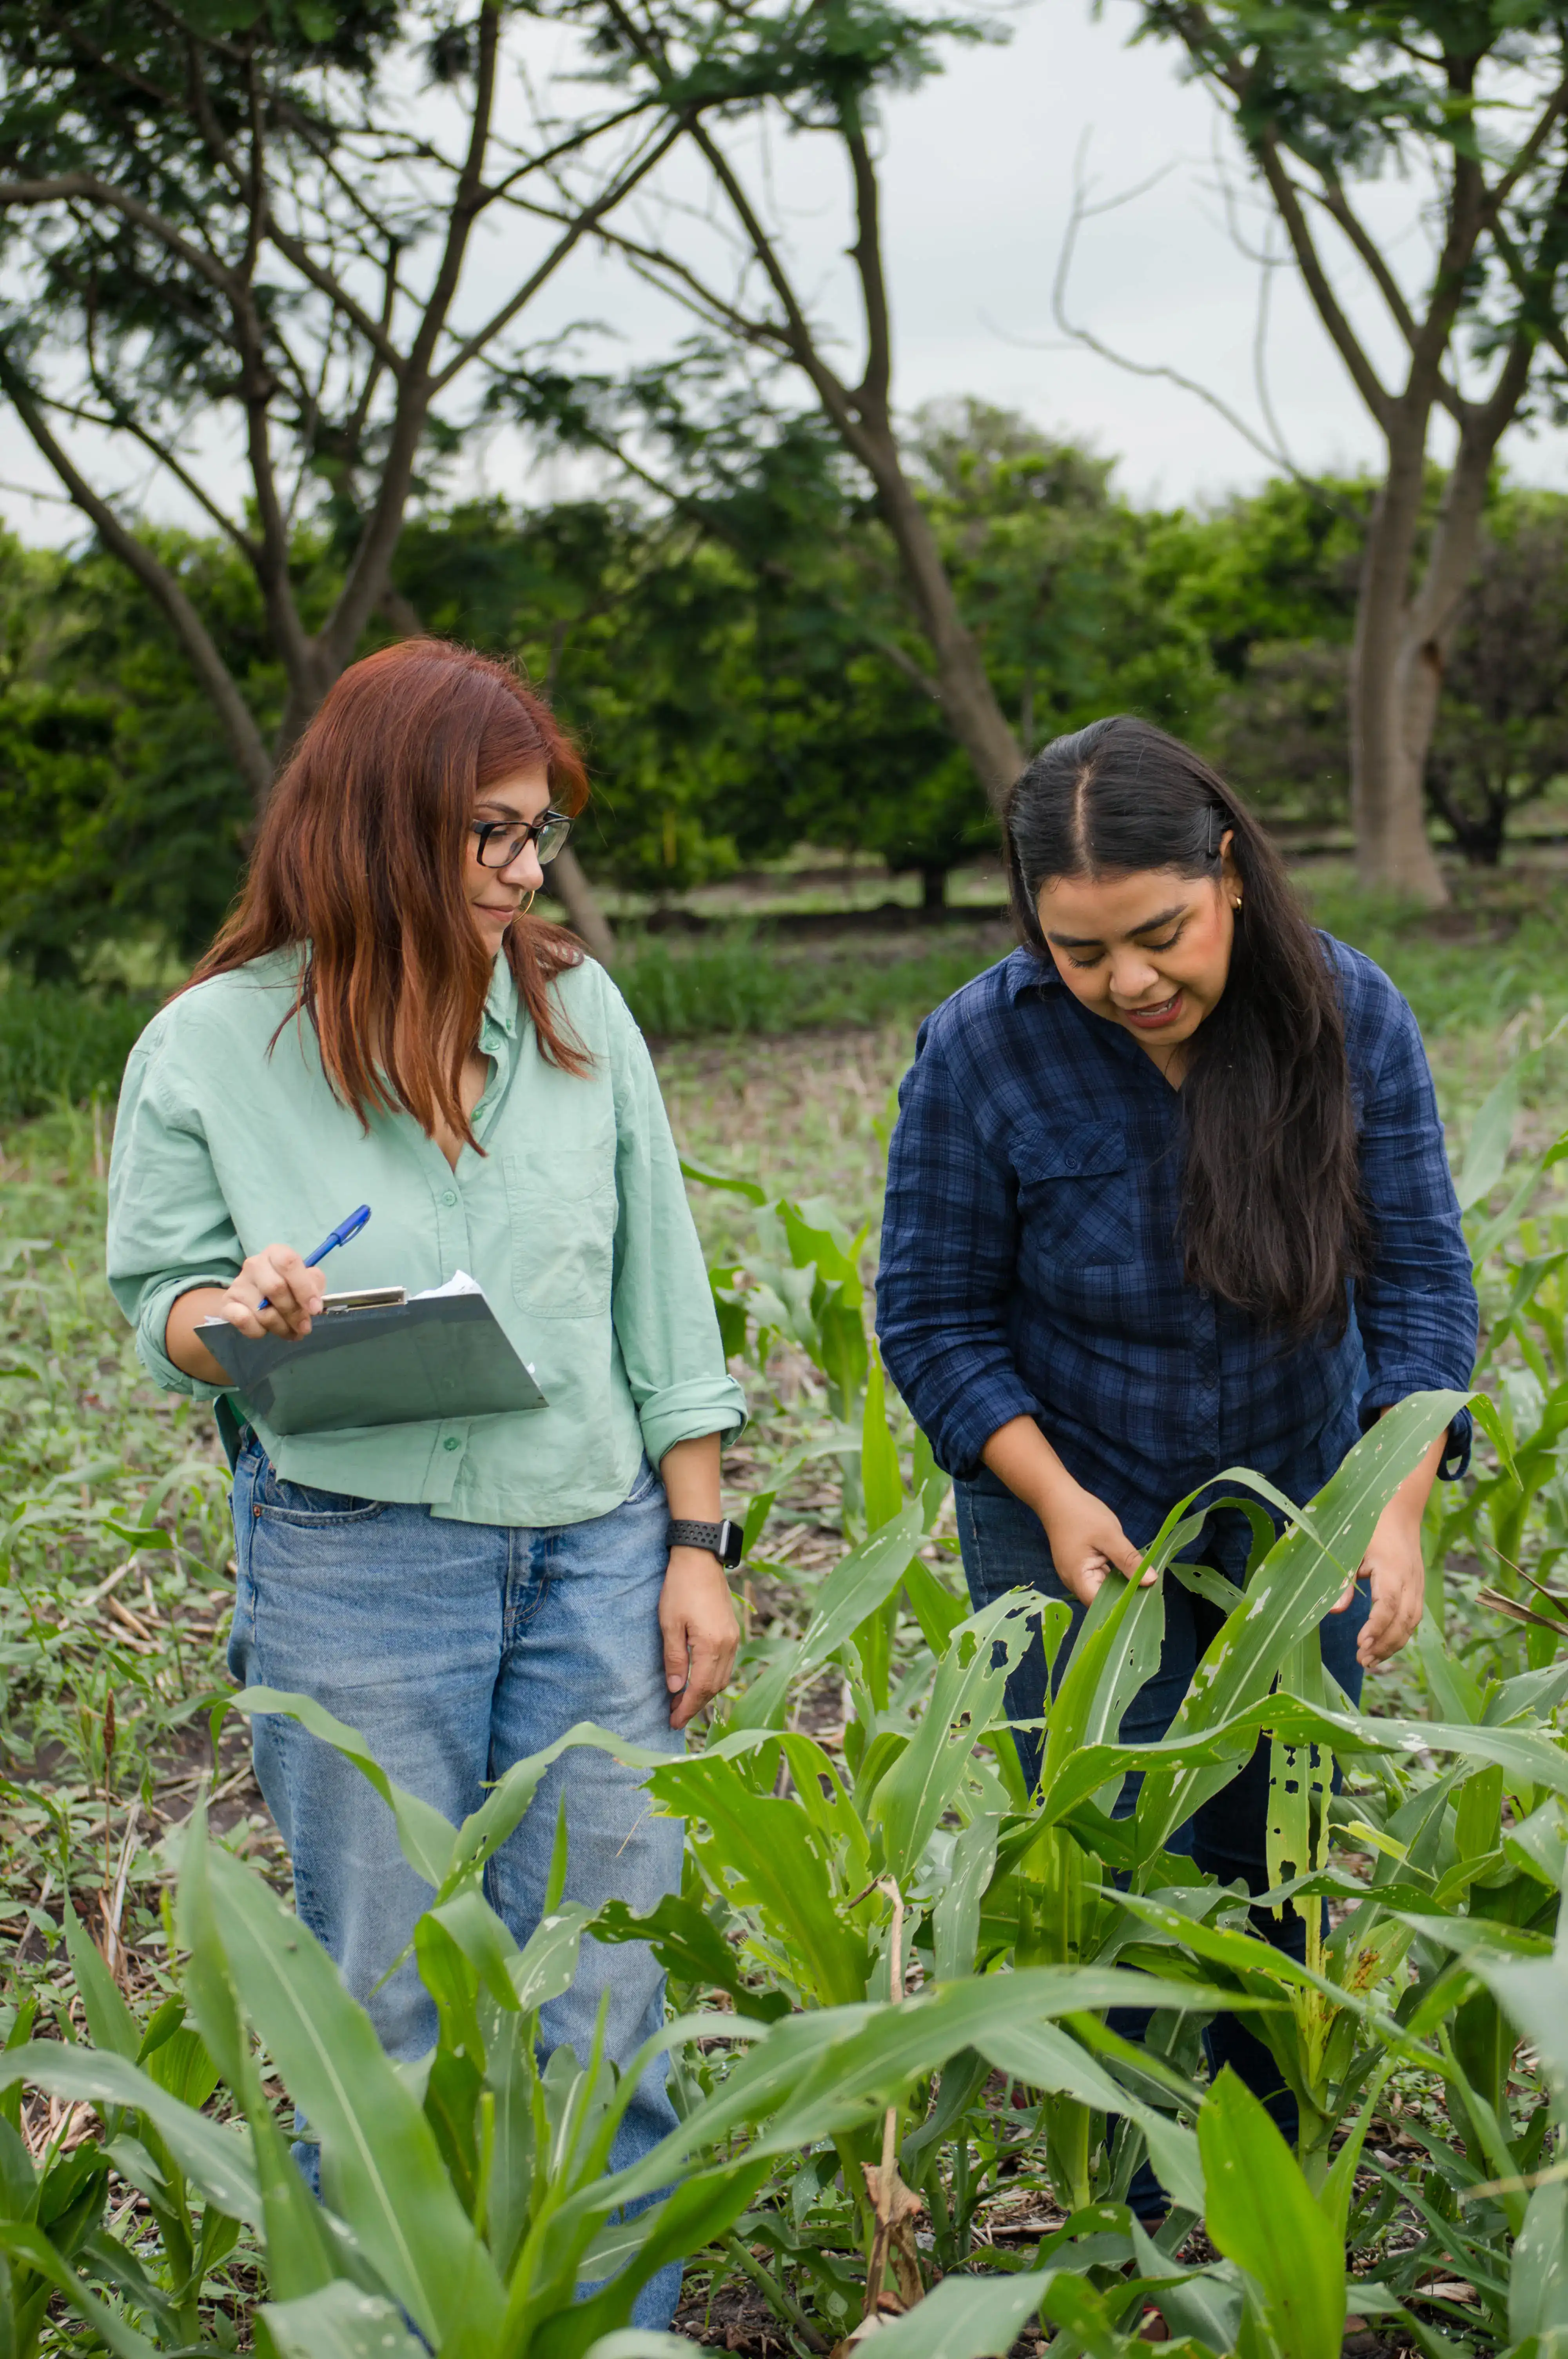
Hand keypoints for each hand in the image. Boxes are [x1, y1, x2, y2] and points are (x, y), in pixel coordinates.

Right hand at [213, 1245, 325, 1341]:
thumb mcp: (306, 1281)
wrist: (254, 1298)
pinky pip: (243, 1320)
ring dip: (281, 1327)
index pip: (288, 1262)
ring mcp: (238, 1284)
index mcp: (276, 1253)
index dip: (304, 1288)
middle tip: (304, 1328)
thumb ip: (314, 1285)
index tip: (315, 1309)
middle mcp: (254, 1264)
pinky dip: (258, 1330)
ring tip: (289, 1331)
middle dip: (294, 1313)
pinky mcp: (227, 1303)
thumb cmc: (287, 1287)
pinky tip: (265, 1330)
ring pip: (263, 1311)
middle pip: (276, 1288)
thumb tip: (313, 1303)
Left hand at [660, 1547, 739, 1729]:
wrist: (700, 1558)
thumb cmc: (680, 1588)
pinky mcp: (732, 1631)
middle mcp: (728, 1645)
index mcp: (712, 1645)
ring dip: (705, 1693)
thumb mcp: (670, 1623)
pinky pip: (726, 1665)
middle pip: (714, 1687)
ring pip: (723, 1678)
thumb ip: (675, 1658)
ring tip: (684, 1701)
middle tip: (674, 1716)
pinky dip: (713, 1679)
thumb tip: (676, 1688)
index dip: (686, 1708)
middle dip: (695, 1705)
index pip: (699, 1689)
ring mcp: (734, 1638)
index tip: (672, 1722)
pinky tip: (699, 1680)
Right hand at [1039, 1479, 1150, 1607]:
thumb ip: (1129, 1560)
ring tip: (1146, 1587)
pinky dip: (1114, 1576)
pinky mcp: (1081, 1566)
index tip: (1145, 1602)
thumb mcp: (1110, 1535)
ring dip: (1121, 1587)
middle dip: (1125, 1598)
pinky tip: (1131, 1573)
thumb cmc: (1081, 1514)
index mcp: (1078, 1578)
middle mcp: (1074, 1582)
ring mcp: (1076, 1574)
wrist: (1056, 1496)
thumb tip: (1151, 1582)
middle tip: (1152, 1594)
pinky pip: (1099, 1578)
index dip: (1123, 1607)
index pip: (1101, 1606)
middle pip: (1101, 1600)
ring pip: (1102, 1589)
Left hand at [1330, 1500, 1425, 1668]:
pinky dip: (1400, 1634)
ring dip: (1393, 1644)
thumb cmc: (1369, 1529)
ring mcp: (1418, 1585)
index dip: (1376, 1626)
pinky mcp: (1419, 1589)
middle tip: (1362, 1661)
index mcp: (1393, 1569)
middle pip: (1403, 1620)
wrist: (1398, 1513)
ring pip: (1411, 1622)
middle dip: (1384, 1644)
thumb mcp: (1352, 1550)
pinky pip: (1414, 1617)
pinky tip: (1384, 1647)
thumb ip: (1344, 1580)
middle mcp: (1410, 1580)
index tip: (1361, 1643)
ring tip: (1371, 1661)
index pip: (1388, 1604)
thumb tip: (1334, 1611)